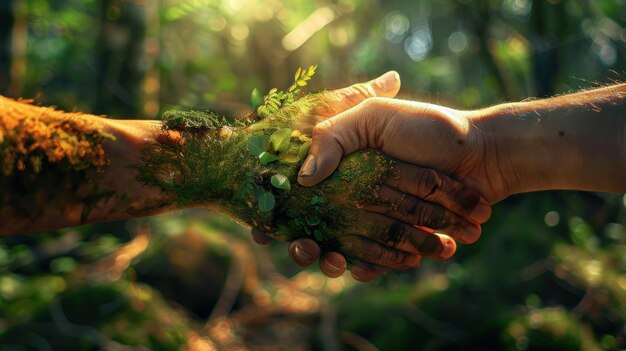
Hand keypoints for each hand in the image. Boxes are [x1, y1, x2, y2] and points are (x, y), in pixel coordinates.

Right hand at [251, 72, 491, 280]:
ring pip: (341, 248)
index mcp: (343, 168)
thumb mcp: (375, 117)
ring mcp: (376, 220)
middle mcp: (354, 196)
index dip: (276, 210)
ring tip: (331, 260)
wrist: (482, 156)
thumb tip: (304, 177)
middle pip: (315, 227)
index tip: (264, 225)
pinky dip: (366, 267)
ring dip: (330, 260)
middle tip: (299, 247)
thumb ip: (335, 138)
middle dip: (301, 243)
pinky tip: (359, 266)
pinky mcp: (399, 240)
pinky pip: (373, 260)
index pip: (299, 193)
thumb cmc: (430, 130)